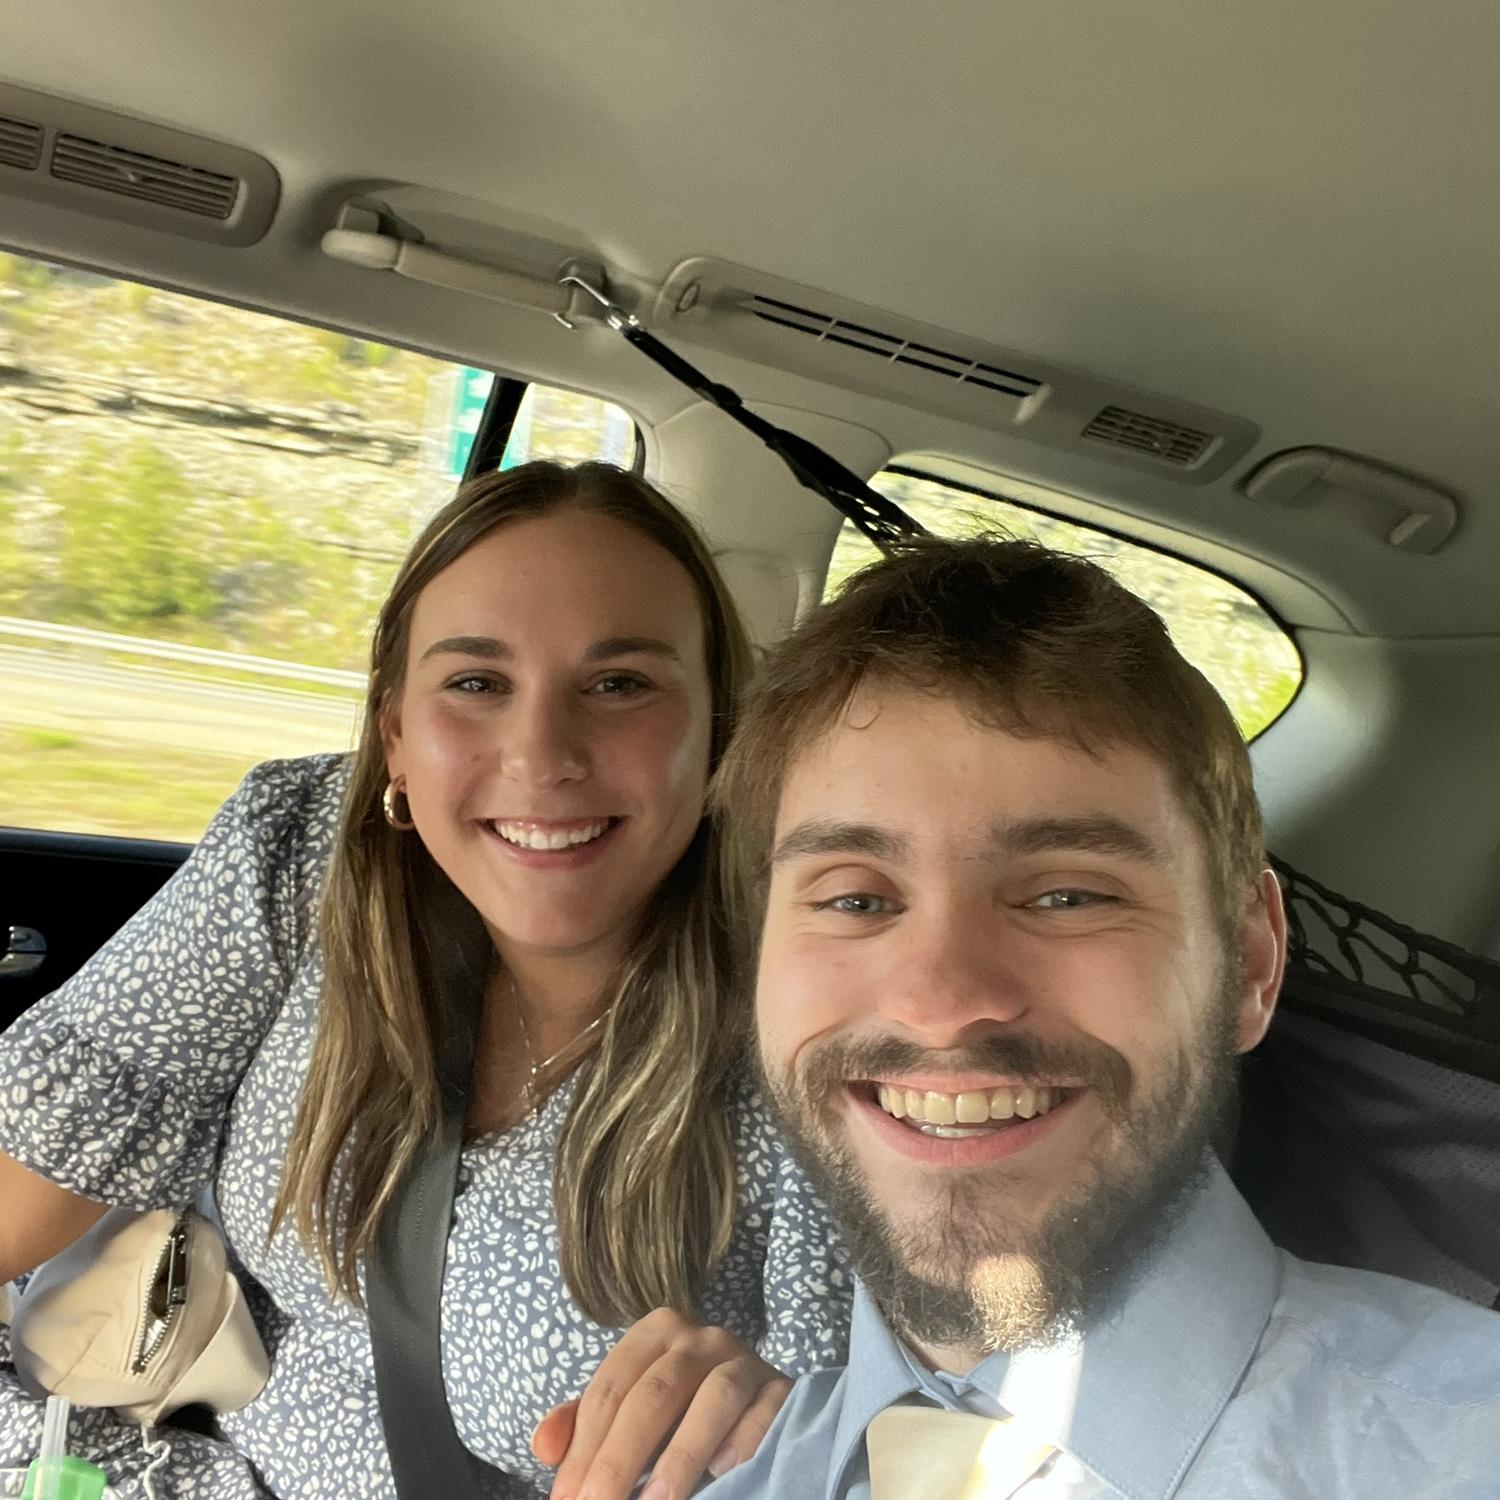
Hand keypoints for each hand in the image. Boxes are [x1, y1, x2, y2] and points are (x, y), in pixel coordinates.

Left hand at [532, 1306, 791, 1499]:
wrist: (753, 1402)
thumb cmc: (677, 1412)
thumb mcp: (628, 1411)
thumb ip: (584, 1426)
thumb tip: (543, 1446)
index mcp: (655, 1334)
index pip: (611, 1388)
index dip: (584, 1448)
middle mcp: (701, 1337)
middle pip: (654, 1393)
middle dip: (620, 1458)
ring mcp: (745, 1359)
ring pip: (714, 1396)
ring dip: (682, 1454)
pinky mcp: (782, 1388)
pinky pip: (766, 1409)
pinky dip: (745, 1439)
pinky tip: (723, 1472)